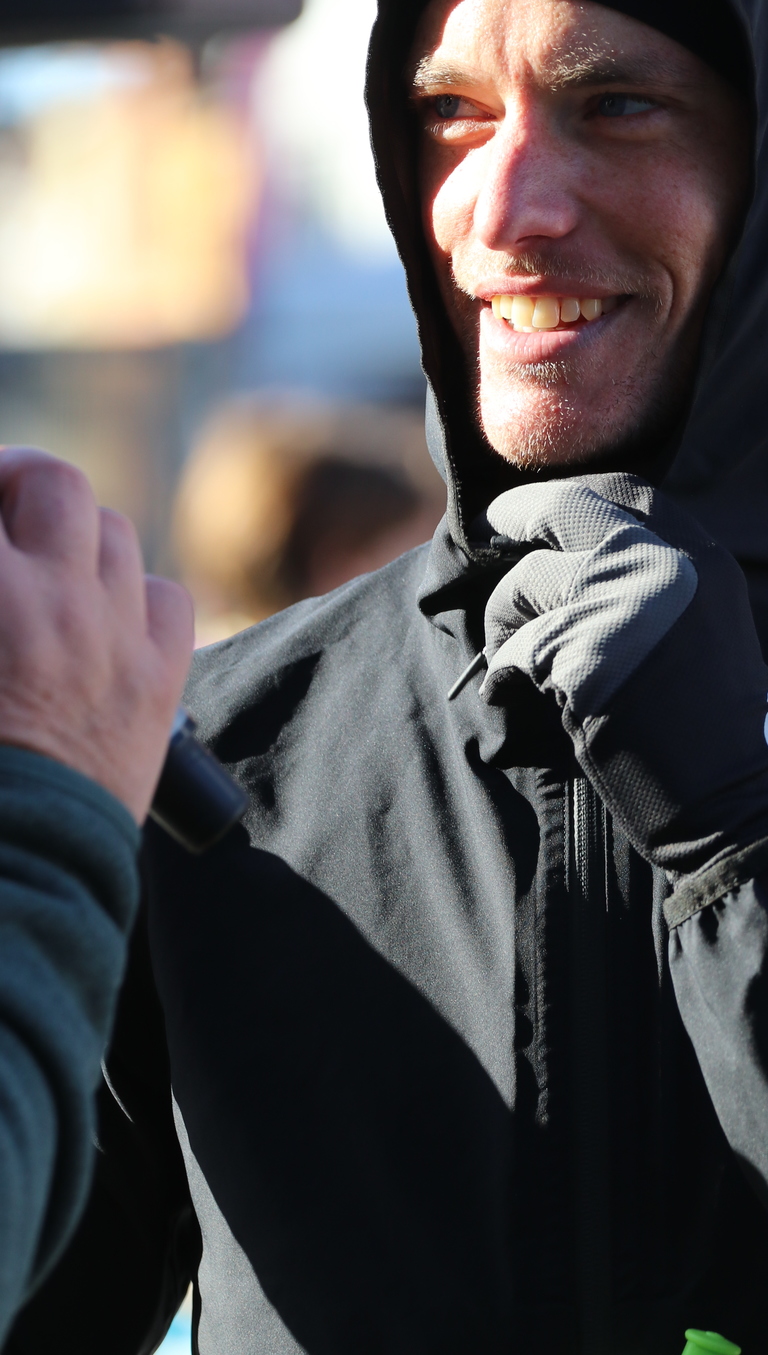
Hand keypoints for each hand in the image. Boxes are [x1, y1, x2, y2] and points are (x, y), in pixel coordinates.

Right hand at [0, 450, 193, 822]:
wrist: (11, 877)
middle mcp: (52, 599)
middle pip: (53, 481)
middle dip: (17, 478)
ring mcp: (114, 636)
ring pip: (113, 531)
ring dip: (74, 533)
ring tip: (41, 559)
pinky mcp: (157, 682)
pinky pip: (166, 598)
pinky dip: (136, 595)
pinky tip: (103, 615)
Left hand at [479, 474, 767, 875]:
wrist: (733, 803)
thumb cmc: (716, 727)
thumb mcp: (710, 623)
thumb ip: (660, 576)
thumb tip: (577, 548)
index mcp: (704, 559)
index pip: (628, 492)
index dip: (576, 495)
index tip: (543, 505)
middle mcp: (666, 568)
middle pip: (566, 509)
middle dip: (519, 513)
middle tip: (494, 525)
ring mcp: (622, 609)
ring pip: (524, 582)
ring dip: (503, 619)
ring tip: (512, 657)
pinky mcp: (583, 659)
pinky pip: (514, 649)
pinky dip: (504, 672)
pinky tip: (511, 694)